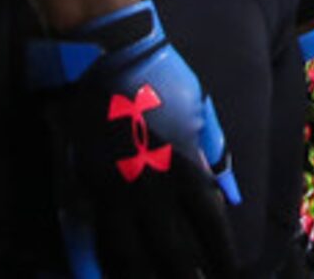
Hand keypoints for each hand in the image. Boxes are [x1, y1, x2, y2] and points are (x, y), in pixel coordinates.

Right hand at [26, 0, 241, 277]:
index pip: (210, 224)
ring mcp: (114, 191)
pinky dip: (97, 265)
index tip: (229, 274)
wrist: (107, 56)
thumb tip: (231, 194)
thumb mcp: (201, 112)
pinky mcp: (82, 187)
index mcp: (185, 164)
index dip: (220, 254)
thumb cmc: (160, 79)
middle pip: (172, 250)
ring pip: (128, 254)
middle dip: (186, 278)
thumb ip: (216, 155)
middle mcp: (152, 186)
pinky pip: (90, 238)